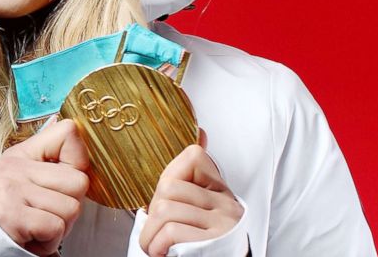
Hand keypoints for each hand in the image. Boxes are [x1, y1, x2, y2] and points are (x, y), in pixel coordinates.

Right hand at [0, 116, 89, 255]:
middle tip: (49, 211)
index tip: (63, 179)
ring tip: (39, 224)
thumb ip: (48, 152)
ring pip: (71, 208)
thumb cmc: (12, 207)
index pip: (68, 133)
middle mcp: (14, 168)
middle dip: (70, 203)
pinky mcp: (12, 217)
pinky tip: (34, 236)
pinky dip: (50, 240)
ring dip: (61, 225)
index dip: (78, 161)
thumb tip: (66, 124)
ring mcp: (11, 191)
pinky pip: (55, 227)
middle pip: (79, 181)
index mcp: (22, 153)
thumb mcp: (25, 172)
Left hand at [139, 130, 243, 256]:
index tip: (167, 204)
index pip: (192, 156)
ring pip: (164, 210)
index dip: (168, 178)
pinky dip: (156, 245)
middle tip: (157, 230)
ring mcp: (223, 222)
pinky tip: (162, 252)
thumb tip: (202, 132)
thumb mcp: (201, 209)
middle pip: (168, 186)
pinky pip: (171, 231)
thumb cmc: (203, 245)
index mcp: (222, 191)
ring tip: (155, 245)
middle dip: (152, 211)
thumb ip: (192, 178)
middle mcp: (227, 204)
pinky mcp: (214, 242)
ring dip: (149, 234)